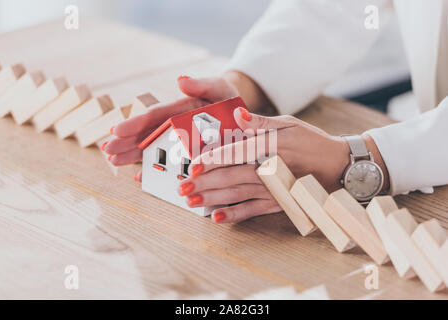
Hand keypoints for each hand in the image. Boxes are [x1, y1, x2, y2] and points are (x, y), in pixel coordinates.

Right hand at [102, 76, 238, 167]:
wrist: (239, 112)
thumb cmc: (226, 97)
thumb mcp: (217, 88)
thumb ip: (201, 85)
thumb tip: (181, 80)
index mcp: (178, 109)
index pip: (154, 116)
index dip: (135, 123)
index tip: (117, 130)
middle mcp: (174, 125)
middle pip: (147, 135)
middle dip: (126, 143)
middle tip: (107, 151)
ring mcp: (178, 141)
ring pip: (152, 149)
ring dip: (133, 156)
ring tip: (113, 162)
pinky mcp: (187, 154)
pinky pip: (169, 163)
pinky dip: (155, 170)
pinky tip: (140, 177)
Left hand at [178, 109, 388, 223]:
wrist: (337, 166)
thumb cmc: (312, 141)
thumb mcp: (289, 124)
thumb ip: (260, 122)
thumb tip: (237, 114)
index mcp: (270, 146)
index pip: (236, 152)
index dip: (212, 159)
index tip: (192, 165)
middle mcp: (270, 168)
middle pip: (231, 176)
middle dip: (204, 182)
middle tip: (181, 187)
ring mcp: (273, 188)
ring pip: (237, 194)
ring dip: (212, 198)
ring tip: (190, 201)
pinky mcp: (278, 202)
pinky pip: (253, 211)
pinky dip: (234, 215)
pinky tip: (216, 218)